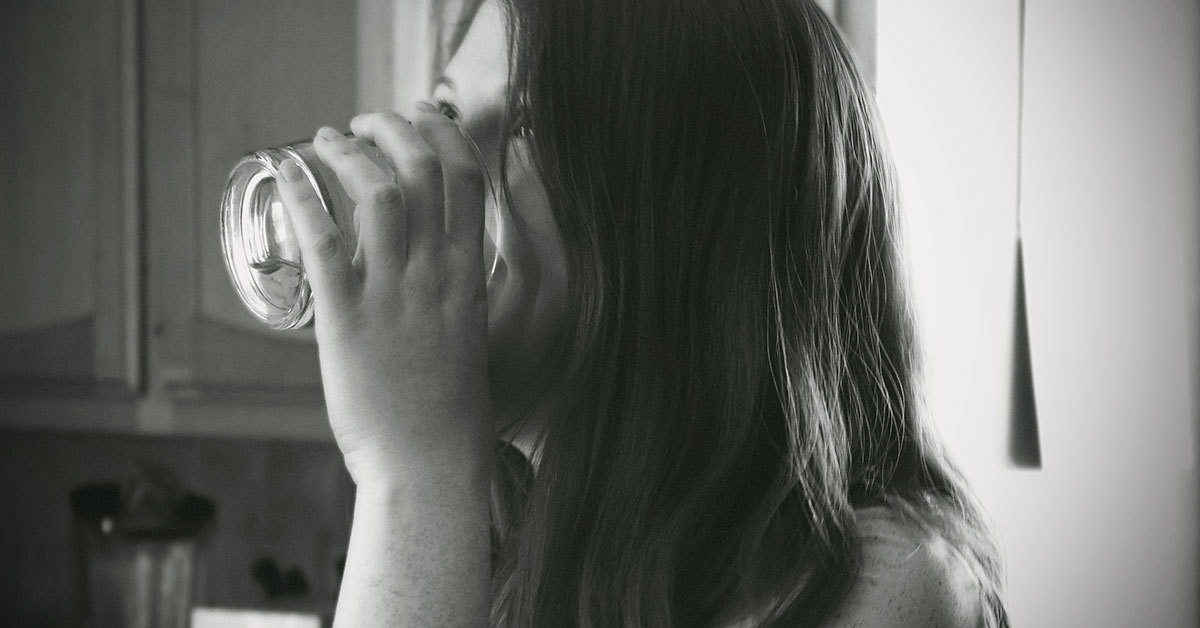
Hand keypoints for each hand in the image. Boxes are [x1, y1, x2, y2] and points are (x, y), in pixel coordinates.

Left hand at [276, 106, 492, 485]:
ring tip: (328, 139)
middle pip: (423, 171)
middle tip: (369, 121)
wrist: (430, 464)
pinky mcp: (347, 319)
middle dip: (395, 130)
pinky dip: (303, 197)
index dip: (446, 135)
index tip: (427, 116)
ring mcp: (393, 294)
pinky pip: (324, 241)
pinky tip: (288, 173)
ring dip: (351, 153)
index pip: (468, 181)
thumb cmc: (449, 415)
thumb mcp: (467, 340)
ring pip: (379, 194)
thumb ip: (448, 299)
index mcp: (470, 277)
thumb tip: (418, 273)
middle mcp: (436, 275)